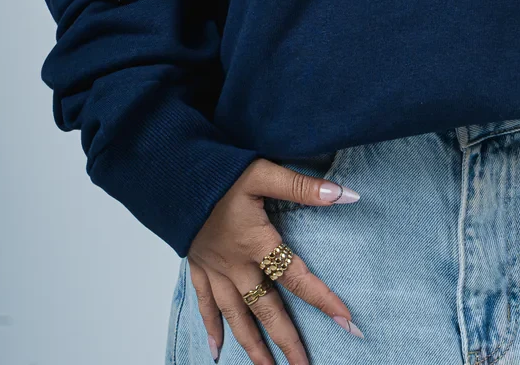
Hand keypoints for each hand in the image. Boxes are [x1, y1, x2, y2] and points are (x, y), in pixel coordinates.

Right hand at [185, 157, 362, 364]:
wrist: (172, 176)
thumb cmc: (219, 172)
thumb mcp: (262, 172)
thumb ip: (302, 186)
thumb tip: (345, 194)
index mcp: (256, 242)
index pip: (297, 277)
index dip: (323, 299)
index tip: (346, 321)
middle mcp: (236, 264)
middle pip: (266, 309)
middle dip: (286, 341)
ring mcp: (215, 270)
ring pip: (236, 315)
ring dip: (252, 345)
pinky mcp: (198, 268)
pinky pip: (205, 304)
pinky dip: (211, 327)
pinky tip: (217, 350)